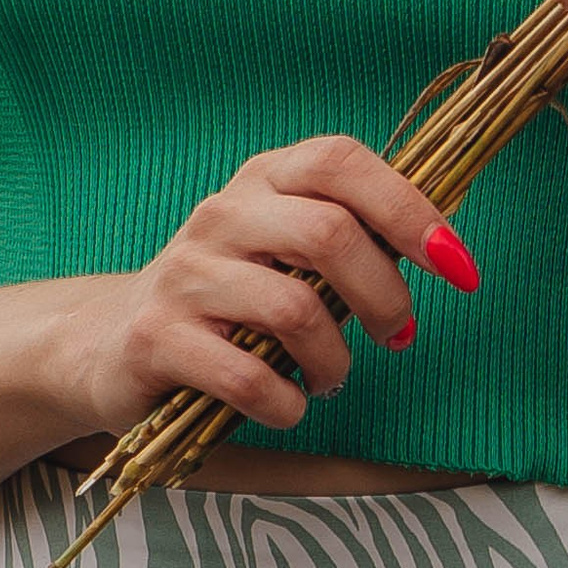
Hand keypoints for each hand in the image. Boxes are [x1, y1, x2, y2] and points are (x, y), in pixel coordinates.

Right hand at [48, 134, 475, 444]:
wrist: (110, 346)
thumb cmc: (231, 300)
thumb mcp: (289, 253)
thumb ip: (353, 241)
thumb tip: (444, 248)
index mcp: (264, 178)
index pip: (341, 162)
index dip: (408, 208)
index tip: (457, 265)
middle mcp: (222, 214)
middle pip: (329, 233)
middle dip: (384, 294)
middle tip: (398, 335)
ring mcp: (185, 274)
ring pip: (294, 308)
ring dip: (336, 359)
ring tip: (332, 378)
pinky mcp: (157, 338)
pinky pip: (248, 375)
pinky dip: (287, 402)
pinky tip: (290, 406)